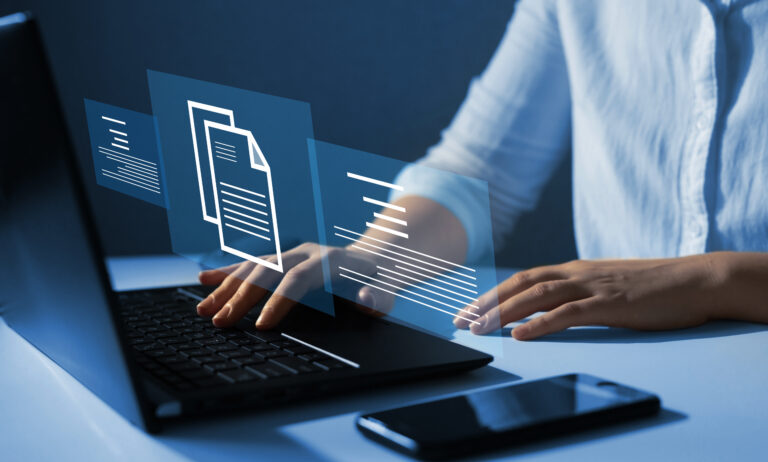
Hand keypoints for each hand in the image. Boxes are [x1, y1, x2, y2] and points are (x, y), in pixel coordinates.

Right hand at [196, 243, 393, 328]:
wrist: (378, 257)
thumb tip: (366, 301)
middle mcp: (308, 252)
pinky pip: (253, 264)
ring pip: (255, 267)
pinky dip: (229, 273)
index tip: (261, 326)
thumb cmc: (383, 279)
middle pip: (269, 271)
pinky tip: (205, 281)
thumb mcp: (391, 289)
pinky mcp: (285, 259)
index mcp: (332, 259)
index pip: (299, 279)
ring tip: (203, 308)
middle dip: (242, 297)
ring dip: (227, 287)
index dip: (279, 300)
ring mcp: (294, 253)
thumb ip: (380, 296)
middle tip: (220, 322)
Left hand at [454, 255, 722, 339]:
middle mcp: (577, 274)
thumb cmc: (652, 287)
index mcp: (575, 270)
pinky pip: (568, 313)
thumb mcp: (607, 286)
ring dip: (504, 312)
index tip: (468, 310)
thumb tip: (551, 308)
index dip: (493, 294)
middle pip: (521, 284)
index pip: (524, 279)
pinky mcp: (610, 303)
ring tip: (479, 328)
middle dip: (487, 302)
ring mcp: (593, 286)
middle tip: (460, 320)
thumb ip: (579, 293)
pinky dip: (540, 323)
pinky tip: (521, 334)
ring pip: (537, 296)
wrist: (695, 279)